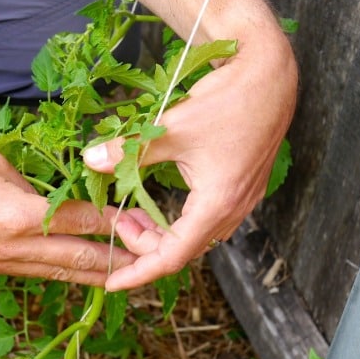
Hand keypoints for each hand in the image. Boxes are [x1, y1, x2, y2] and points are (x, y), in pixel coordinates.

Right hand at [0, 151, 137, 286]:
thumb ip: (32, 183)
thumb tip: (54, 192)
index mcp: (21, 216)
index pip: (82, 221)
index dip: (116, 223)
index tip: (141, 222)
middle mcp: (17, 248)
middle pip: (81, 260)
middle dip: (119, 261)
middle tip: (152, 260)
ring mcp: (4, 266)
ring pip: (62, 276)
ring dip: (97, 276)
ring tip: (128, 276)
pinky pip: (39, 276)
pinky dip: (66, 276)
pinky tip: (82, 275)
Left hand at [84, 35, 296, 290]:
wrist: (269, 76)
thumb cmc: (226, 101)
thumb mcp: (171, 128)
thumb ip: (130, 151)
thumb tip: (91, 161)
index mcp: (217, 204)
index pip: (172, 256)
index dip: (140, 272)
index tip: (113, 282)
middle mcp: (233, 210)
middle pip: (183, 250)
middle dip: (145, 245)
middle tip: (116, 223)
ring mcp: (240, 200)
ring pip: (194, 235)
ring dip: (161, 232)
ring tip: (130, 213)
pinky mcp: (241, 187)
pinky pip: (205, 219)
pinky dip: (178, 220)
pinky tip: (156, 202)